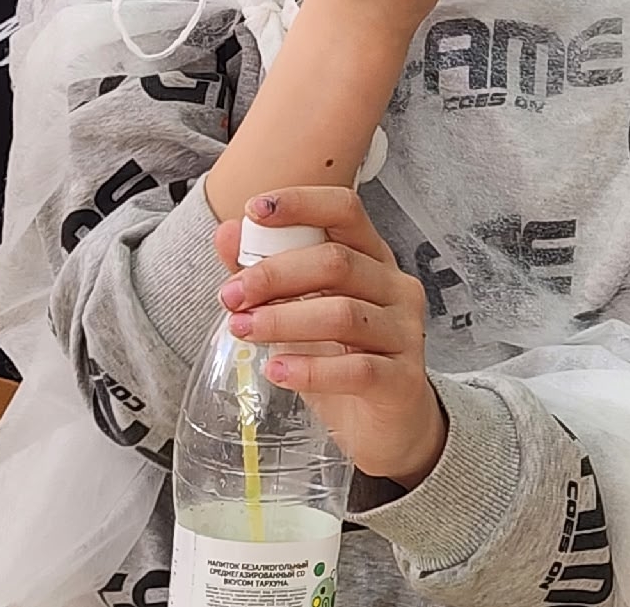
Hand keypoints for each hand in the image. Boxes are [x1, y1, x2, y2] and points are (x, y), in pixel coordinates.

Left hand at [214, 186, 445, 486]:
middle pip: (337, 262)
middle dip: (274, 274)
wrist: (386, 426)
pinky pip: (358, 368)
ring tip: (242, 331)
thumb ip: (265, 275)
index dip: (302, 203)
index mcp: (371, 259)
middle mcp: (395, 287)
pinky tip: (278, 372)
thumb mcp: (300, 312)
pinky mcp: (402, 380)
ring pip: (344, 313)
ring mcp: (404, 333)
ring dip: (284, 320)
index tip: (254, 210)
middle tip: (230, 297)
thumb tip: (225, 232)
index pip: (345, 211)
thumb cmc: (341, 359)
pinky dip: (311, 369)